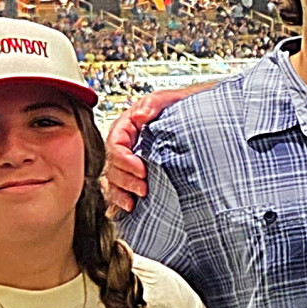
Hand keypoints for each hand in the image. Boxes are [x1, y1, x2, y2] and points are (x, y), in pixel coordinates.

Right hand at [102, 91, 172, 213]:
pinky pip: (120, 190)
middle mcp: (124, 147)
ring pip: (112, 181)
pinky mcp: (135, 176)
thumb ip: (152, 104)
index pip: (115, 145)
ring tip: (133, 203)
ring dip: (120, 193)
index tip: (141, 169)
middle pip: (112, 166)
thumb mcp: (166, 100)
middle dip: (125, 180)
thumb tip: (139, 116)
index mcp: (125, 128)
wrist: (195, 118)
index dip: (124, 160)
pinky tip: (130, 207)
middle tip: (143, 188)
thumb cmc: (177, 108)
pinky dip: (121, 200)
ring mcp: (128, 163)